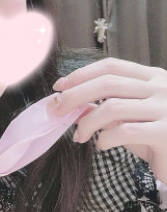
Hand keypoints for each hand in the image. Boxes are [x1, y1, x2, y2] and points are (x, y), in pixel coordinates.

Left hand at [51, 57, 166, 182]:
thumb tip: (70, 102)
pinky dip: (106, 138)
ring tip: (80, 136)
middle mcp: (161, 87)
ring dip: (88, 122)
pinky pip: (125, 130)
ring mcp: (166, 108)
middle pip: (107, 83)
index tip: (59, 86)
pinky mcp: (166, 133)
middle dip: (75, 95)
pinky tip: (101, 145)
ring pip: (112, 107)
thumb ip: (107, 107)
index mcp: (152, 77)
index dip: (82, 74)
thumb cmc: (157, 139)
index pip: (111, 66)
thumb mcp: (131, 117)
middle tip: (56, 109)